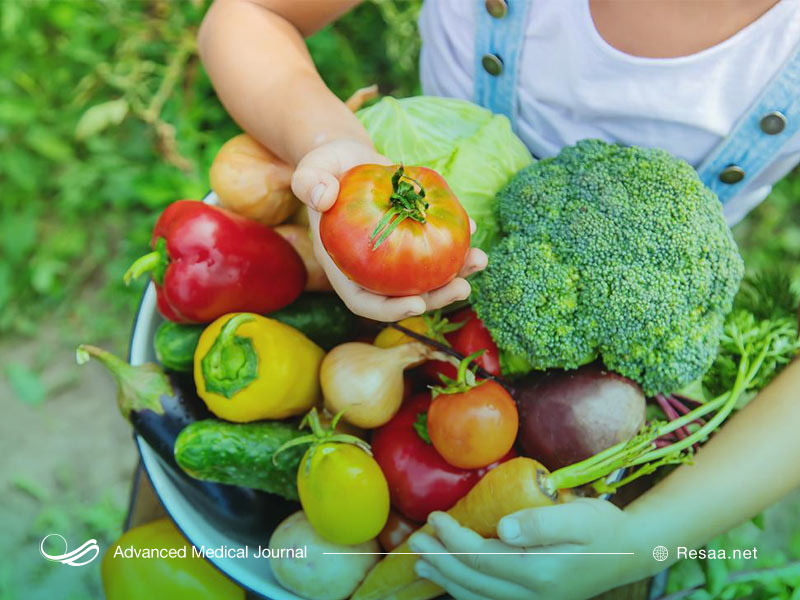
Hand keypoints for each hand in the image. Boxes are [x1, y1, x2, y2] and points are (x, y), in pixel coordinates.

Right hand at [292, 139, 486, 321]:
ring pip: (426, 276)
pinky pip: (436, 247)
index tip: (419, 304)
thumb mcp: (311, 169)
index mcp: (343, 265)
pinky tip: (473, 227)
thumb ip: (309, 182)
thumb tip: (321, 196)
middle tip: (463, 288)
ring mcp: (394, 256)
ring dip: (456, 274)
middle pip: (404, 296)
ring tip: (480, 261)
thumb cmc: (326, 167)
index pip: (363, 301)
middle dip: (436, 298)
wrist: (349, 158)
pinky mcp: (412, 237)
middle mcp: (371, 269)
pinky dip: (457, 242)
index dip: (390, 310)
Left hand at [408, 500, 654, 599]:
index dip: (455, 539)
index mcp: (542, 570)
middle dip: (443, 560)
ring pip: (480, 595)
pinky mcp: (535, 598)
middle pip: (476, 579)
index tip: (435, 517)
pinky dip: (466, 590)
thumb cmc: (604, 526)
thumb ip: (541, 522)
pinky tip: (450, 580)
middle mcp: (535, 592)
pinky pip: (491, 599)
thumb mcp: (579, 516)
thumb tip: (503, 528)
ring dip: (447, 578)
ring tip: (421, 563)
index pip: (484, 557)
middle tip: (416, 540)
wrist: (631, 551)